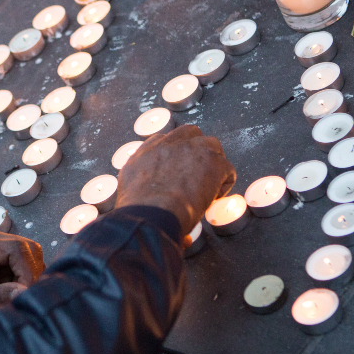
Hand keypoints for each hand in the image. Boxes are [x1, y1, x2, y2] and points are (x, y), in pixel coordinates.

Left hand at [0, 231, 44, 308]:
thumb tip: (23, 291)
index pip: (15, 249)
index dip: (26, 271)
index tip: (25, 291)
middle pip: (27, 248)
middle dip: (30, 273)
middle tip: (23, 294)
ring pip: (31, 253)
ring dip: (28, 274)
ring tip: (14, 291)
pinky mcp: (4, 252)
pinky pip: (27, 260)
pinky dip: (25, 275)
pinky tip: (12, 286)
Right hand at [115, 125, 236, 234]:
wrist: (149, 214)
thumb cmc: (136, 213)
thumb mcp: (126, 199)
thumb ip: (141, 200)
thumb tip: (157, 220)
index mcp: (144, 154)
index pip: (162, 141)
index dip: (174, 156)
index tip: (178, 172)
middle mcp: (167, 146)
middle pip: (189, 133)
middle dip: (196, 150)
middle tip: (198, 174)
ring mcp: (191, 150)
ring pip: (211, 145)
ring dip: (213, 162)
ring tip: (209, 185)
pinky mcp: (212, 161)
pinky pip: (227, 168)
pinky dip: (224, 182)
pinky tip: (214, 198)